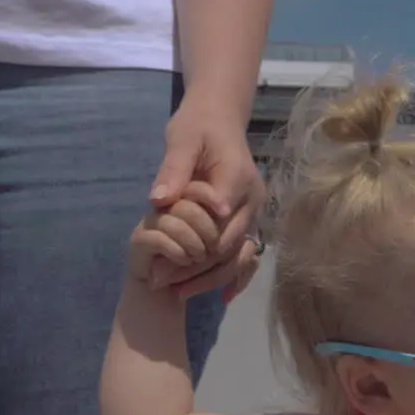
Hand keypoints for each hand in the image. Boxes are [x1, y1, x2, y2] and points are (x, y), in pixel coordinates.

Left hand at [148, 99, 266, 303]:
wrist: (220, 118)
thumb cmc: (198, 126)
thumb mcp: (181, 140)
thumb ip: (173, 170)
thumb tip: (160, 200)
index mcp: (236, 179)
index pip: (218, 223)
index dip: (191, 248)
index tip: (161, 266)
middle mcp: (252, 199)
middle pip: (228, 245)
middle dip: (196, 269)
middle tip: (162, 283)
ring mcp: (254, 211)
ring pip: (237, 254)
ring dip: (211, 277)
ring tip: (178, 292)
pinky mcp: (250, 218)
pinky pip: (245, 252)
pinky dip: (235, 275)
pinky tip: (221, 297)